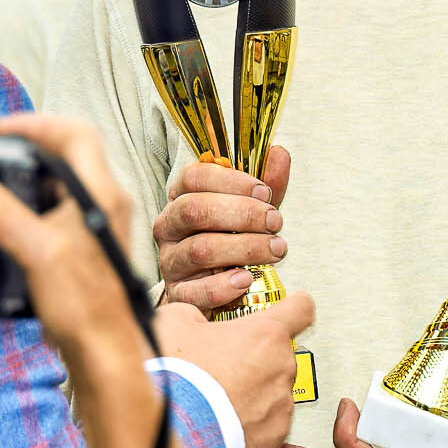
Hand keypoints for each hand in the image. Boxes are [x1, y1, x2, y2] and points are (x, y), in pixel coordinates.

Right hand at [0, 113, 142, 361]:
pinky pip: (59, 209)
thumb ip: (1, 213)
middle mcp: (106, 203)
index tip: (2, 129)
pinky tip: (8, 217)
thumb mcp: (36, 253)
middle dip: (30, 146)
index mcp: (103, 194)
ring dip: (30, 176)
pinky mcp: (87, 246)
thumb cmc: (85, 307)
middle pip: (69, 153)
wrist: (104, 353)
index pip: (77, 133)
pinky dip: (33, 203)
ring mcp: (99, 224)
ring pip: (63, 182)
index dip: (39, 122)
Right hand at [152, 292, 315, 447]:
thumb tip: (198, 321)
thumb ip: (199, 312)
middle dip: (257, 357)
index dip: (292, 307)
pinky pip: (269, 421)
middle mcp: (282, 367)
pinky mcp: (275, 435)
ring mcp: (281, 403)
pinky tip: (225, 420)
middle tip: (225, 365)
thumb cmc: (177, 372)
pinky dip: (252, 421)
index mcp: (266, 334)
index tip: (287, 310)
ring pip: (275, 389)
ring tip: (220, 398)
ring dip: (255, 390)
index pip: (301, 308)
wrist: (174, 426)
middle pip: (281, 354)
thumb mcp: (177, 320)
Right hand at [154, 145, 291, 311]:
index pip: (194, 177)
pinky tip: (247, 280)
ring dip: (244, 248)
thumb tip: (278, 154)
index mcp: (182, 197)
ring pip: (200, 249)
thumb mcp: (251, 210)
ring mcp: (170, 261)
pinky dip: (223, 286)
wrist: (217, 289)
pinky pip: (195, 291)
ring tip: (275, 250)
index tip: (264, 191)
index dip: (231, 181)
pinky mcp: (178, 293)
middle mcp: (169, 226)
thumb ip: (265, 184)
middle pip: (195, 210)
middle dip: (242, 214)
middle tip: (276, 221)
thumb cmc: (233, 240)